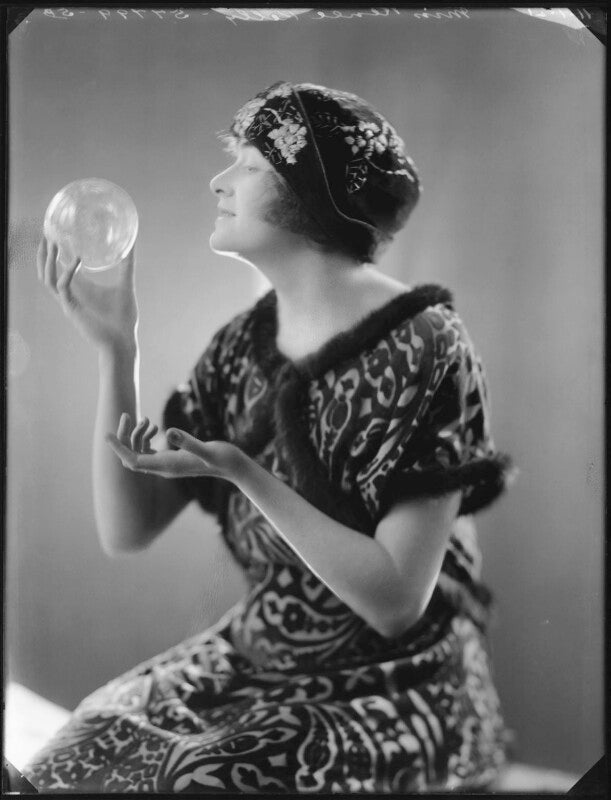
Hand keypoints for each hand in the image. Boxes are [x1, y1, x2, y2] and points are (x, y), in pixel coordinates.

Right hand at [37, 236, 138, 351]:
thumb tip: (132, 244)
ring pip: (48, 279)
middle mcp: (70, 295)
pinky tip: (77, 260)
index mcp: (79, 290)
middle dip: (43, 254)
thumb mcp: (125, 284)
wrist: (123, 340)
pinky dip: (67, 273)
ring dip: (48, 261)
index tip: (55, 234)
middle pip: (46, 272)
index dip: (53, 253)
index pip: (59, 269)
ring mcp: (68, 303)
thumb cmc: (124, 317)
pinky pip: (62, 288)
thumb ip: (127, 264)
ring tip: (54, 243)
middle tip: (47, 233)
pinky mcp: (72, 309)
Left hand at [105, 413, 244, 480]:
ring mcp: (165, 465)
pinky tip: (155, 427)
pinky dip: (146, 439)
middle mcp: (162, 468)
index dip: (118, 448)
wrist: (232, 467)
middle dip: (124, 437)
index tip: (106, 434)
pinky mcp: (171, 460)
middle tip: (126, 415)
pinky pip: (148, 452)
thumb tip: (169, 432)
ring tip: (147, 419)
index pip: (132, 461)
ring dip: (137, 435)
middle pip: (131, 457)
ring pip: (138, 453)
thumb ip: (188, 442)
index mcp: (166, 466)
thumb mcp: (206, 448)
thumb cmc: (222, 458)